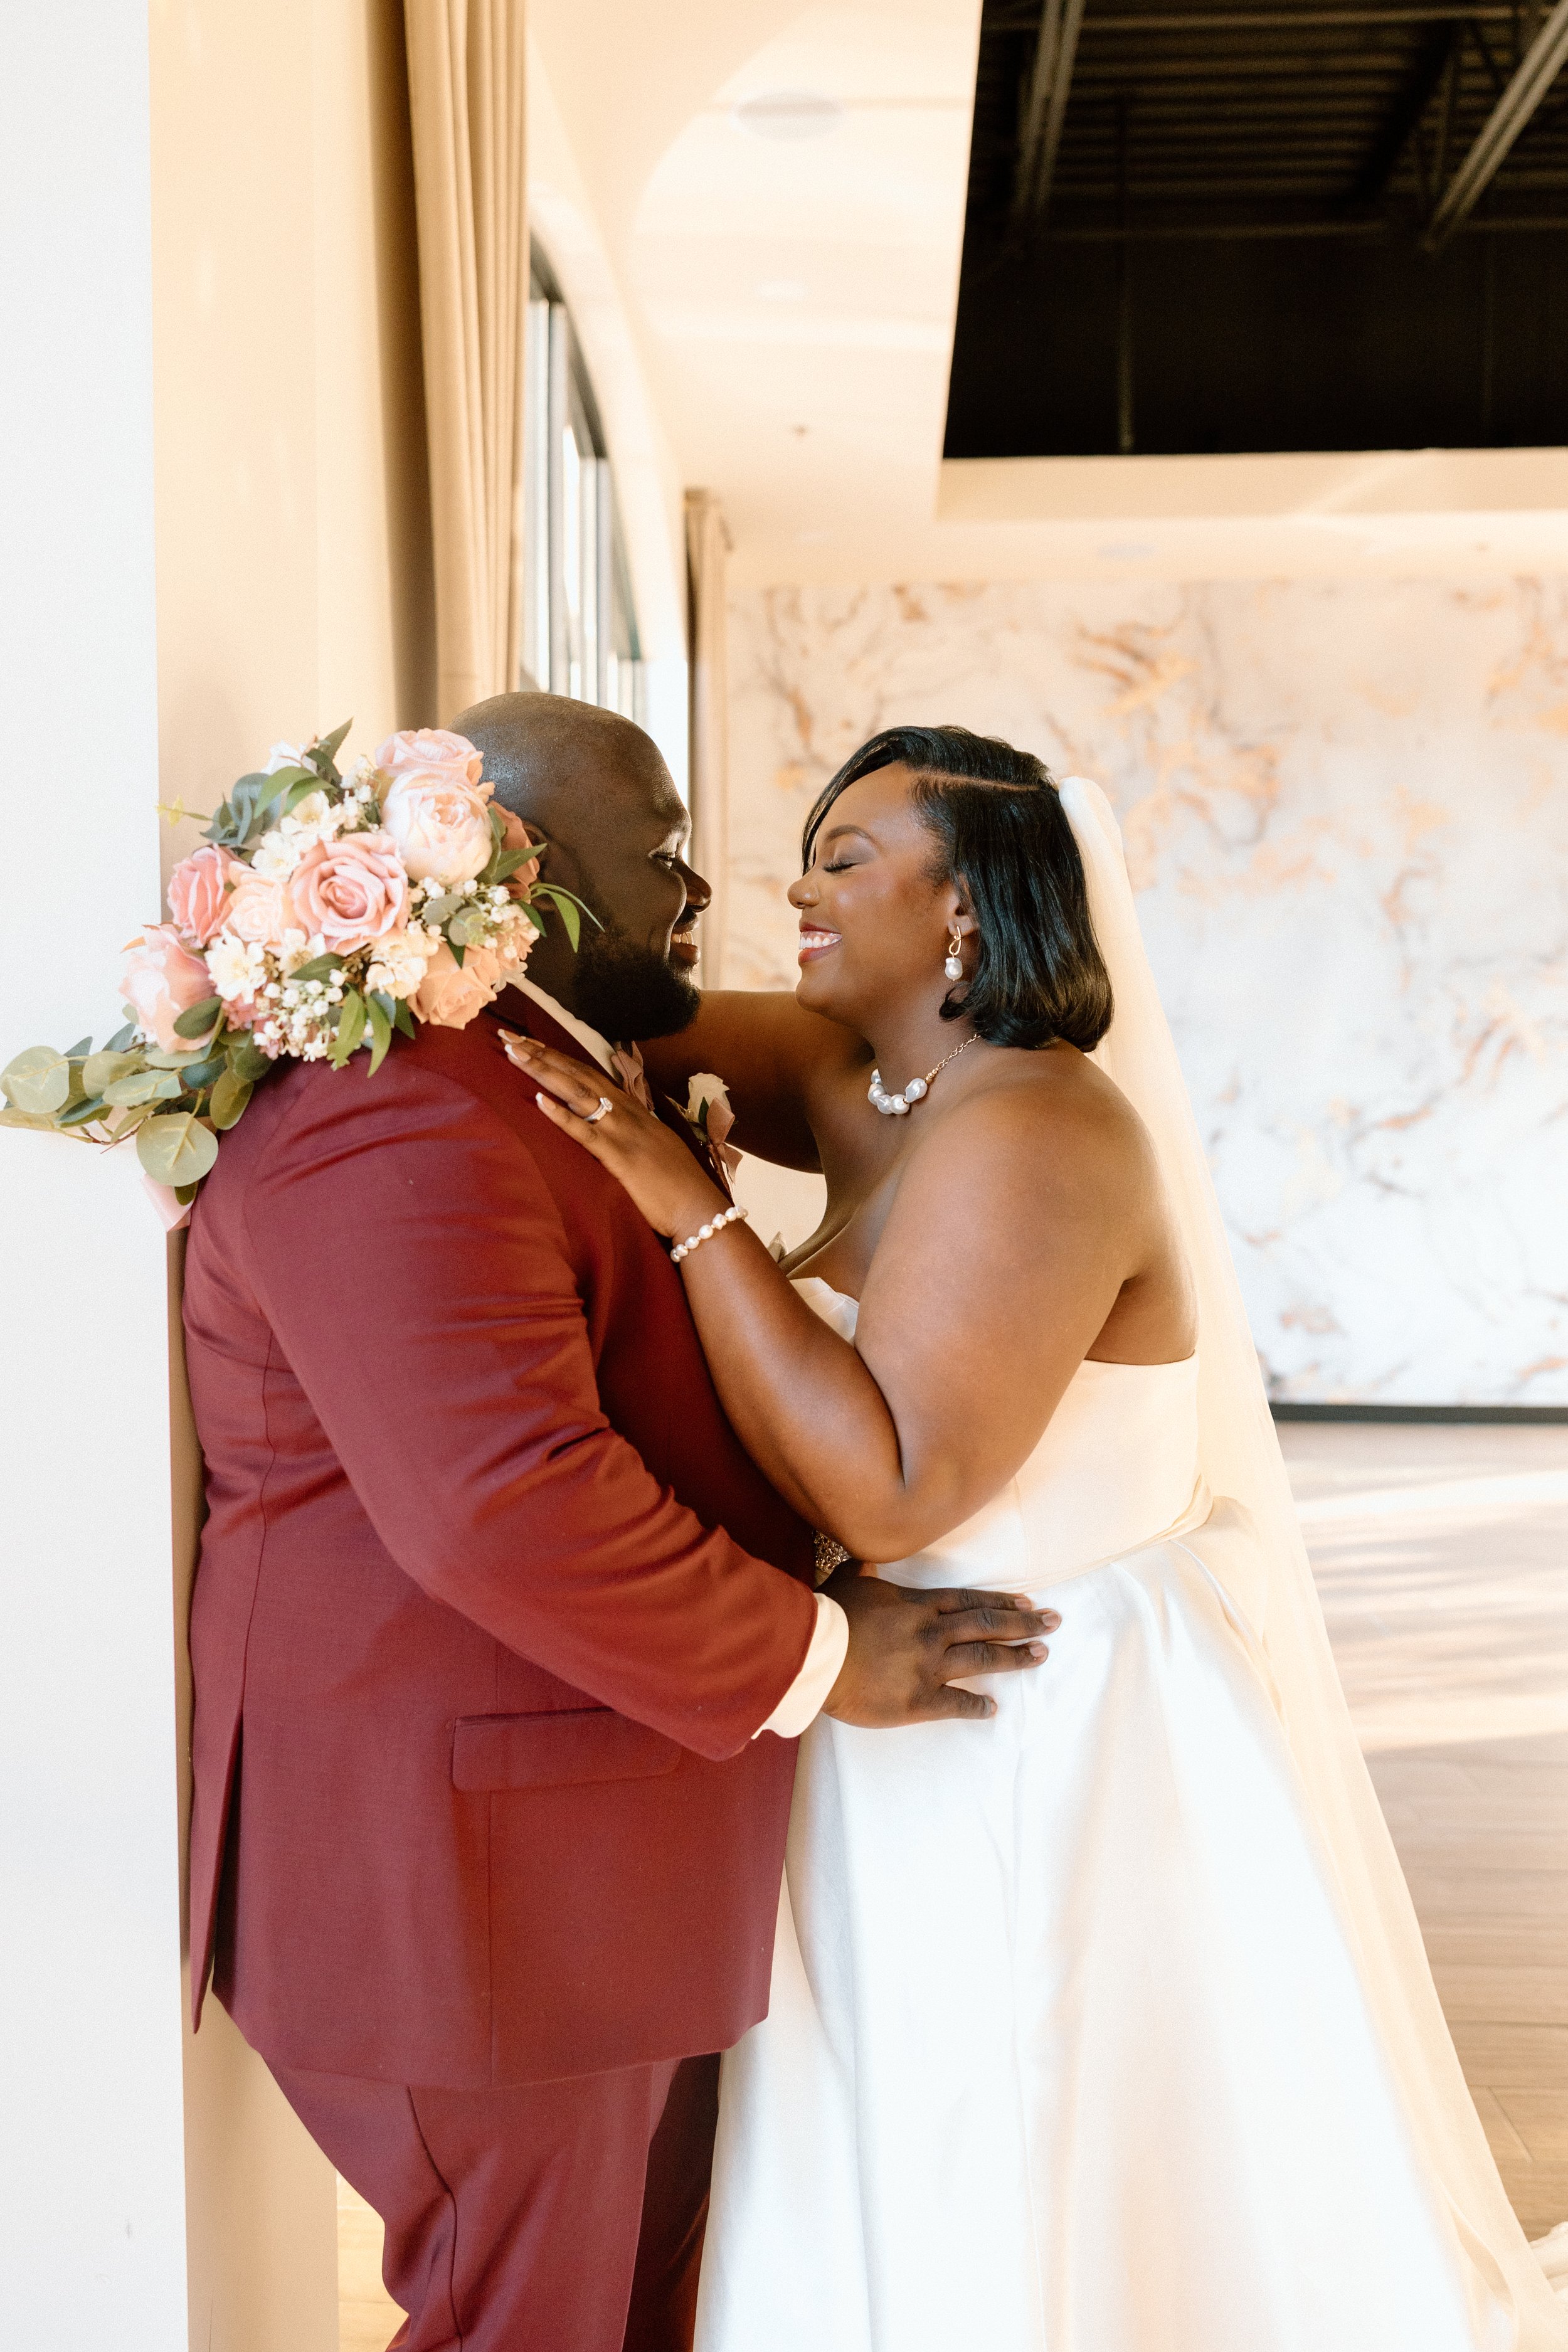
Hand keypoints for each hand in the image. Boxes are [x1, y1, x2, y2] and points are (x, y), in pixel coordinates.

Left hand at [501, 1032, 725, 1240]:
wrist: (698, 1207)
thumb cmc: (675, 1183)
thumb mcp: (651, 1146)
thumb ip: (630, 1131)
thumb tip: (609, 1125)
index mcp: (632, 1109)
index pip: (589, 1074)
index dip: (559, 1057)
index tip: (531, 1042)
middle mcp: (625, 1113)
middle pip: (578, 1074)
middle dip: (543, 1054)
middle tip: (510, 1037)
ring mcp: (621, 1132)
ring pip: (577, 1093)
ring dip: (545, 1071)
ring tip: (516, 1054)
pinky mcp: (618, 1158)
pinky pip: (585, 1132)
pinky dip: (561, 1114)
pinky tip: (539, 1099)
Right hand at [822, 1565, 1059, 1725]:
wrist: (815, 1655)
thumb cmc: (829, 1617)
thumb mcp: (848, 1584)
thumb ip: (864, 1573)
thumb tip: (866, 1561)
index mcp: (918, 1606)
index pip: (970, 1601)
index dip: (1001, 1602)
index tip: (1027, 1603)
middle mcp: (931, 1633)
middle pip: (988, 1625)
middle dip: (1024, 1624)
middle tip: (1053, 1622)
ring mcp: (928, 1667)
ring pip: (982, 1658)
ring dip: (1015, 1657)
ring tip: (1040, 1655)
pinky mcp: (918, 1700)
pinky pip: (957, 1703)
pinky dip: (977, 1706)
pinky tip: (993, 1708)